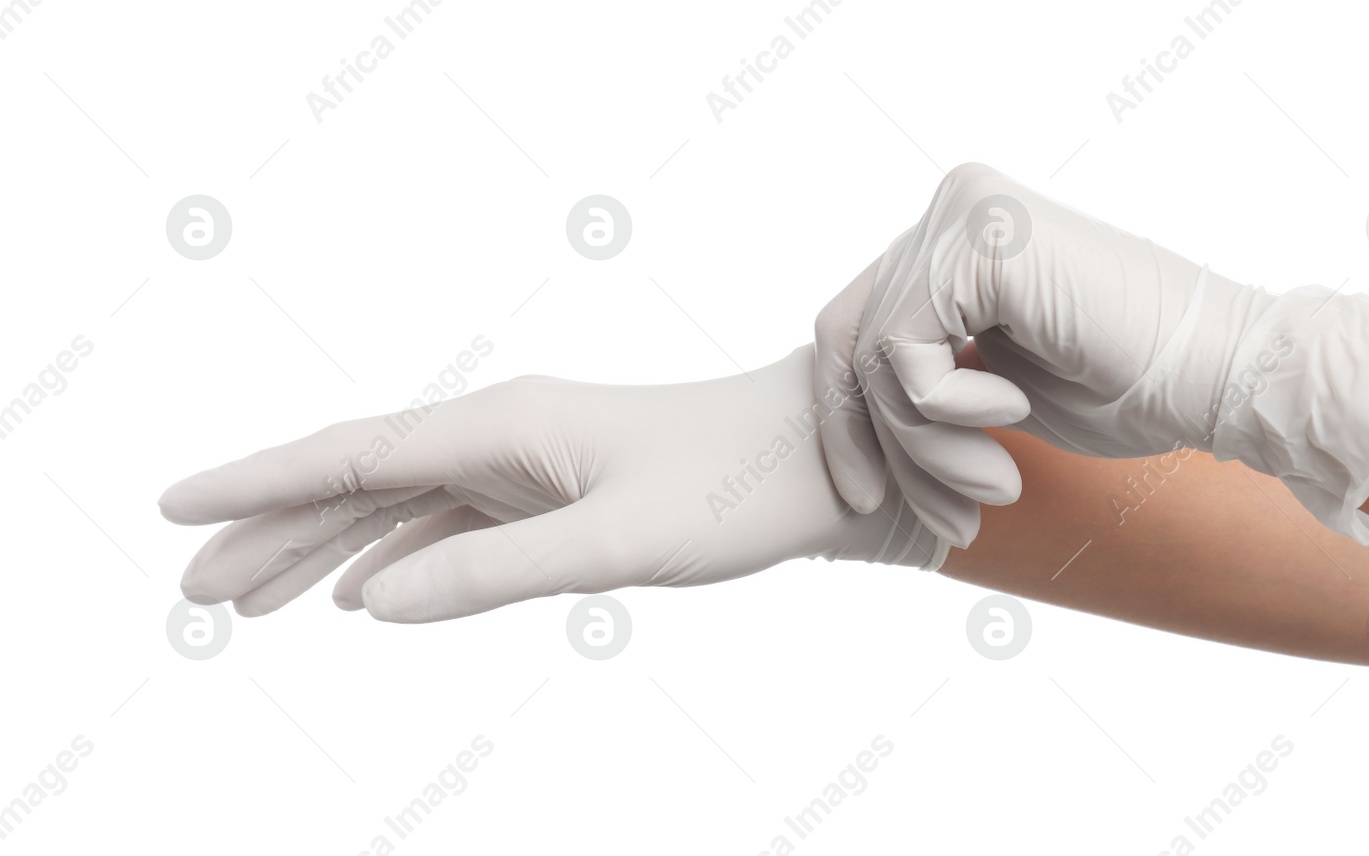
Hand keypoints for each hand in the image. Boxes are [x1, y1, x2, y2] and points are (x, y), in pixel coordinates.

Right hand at [160, 345, 944, 622]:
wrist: (822, 460)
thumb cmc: (737, 487)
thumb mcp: (619, 540)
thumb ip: (495, 573)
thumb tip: (375, 603)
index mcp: (504, 427)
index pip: (350, 456)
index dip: (258, 484)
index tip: (173, 508)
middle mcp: (503, 435)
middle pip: (357, 482)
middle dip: (272, 531)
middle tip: (195, 588)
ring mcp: (528, 464)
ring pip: (398, 507)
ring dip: (323, 550)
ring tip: (252, 599)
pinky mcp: (557, 493)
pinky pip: (451, 525)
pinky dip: (398, 557)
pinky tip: (366, 590)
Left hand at [816, 163, 1368, 546]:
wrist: (1226, 376)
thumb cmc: (1133, 387)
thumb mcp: (996, 389)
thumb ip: (926, 378)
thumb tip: (847, 418)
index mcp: (957, 239)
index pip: (852, 328)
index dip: (845, 422)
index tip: (865, 501)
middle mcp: (952, 209)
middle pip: (849, 341)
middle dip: (887, 449)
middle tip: (951, 523)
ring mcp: (963, 212)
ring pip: (875, 356)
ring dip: (928, 450)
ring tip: (999, 487)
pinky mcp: (979, 237)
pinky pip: (902, 351)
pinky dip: (947, 411)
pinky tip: (1018, 414)